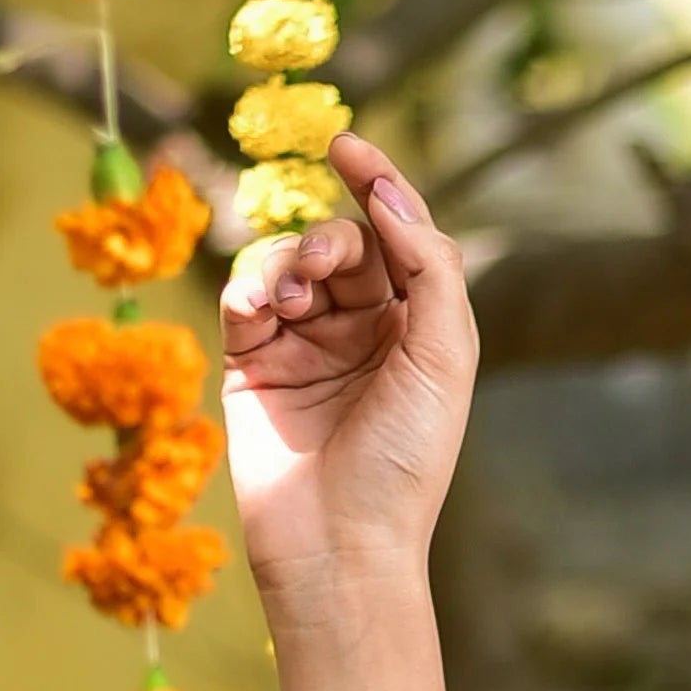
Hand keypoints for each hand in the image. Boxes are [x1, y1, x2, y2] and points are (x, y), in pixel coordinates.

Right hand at [222, 135, 477, 619]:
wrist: (339, 545)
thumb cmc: (406, 462)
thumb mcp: (444, 357)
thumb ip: (431, 266)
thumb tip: (388, 193)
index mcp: (419, 329)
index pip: (399, 237)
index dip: (377, 185)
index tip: (346, 144)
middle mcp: (364, 333)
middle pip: (344, 245)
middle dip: (332, 242)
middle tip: (324, 270)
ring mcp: (307, 346)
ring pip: (291, 264)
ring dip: (290, 266)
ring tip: (292, 303)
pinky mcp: (254, 363)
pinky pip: (245, 297)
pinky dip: (249, 288)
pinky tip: (259, 310)